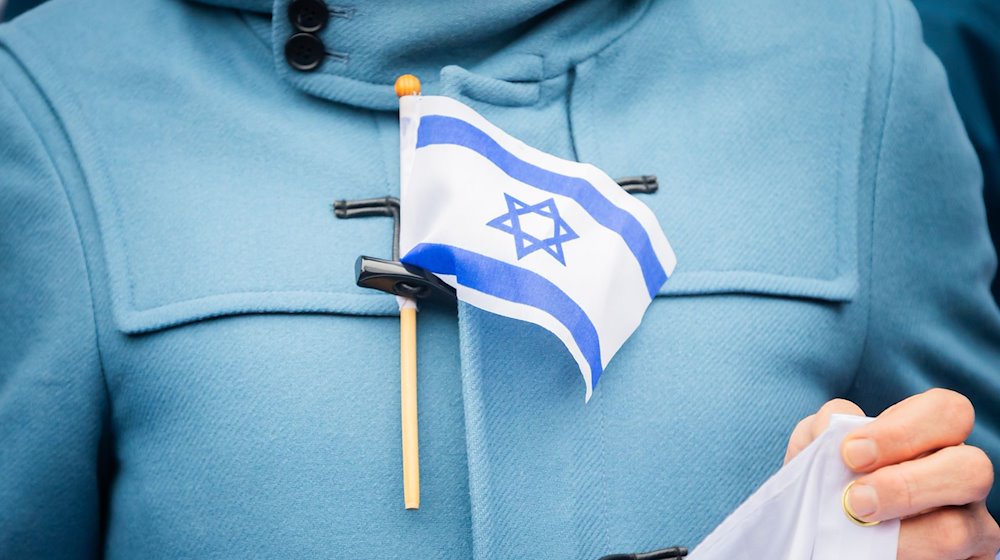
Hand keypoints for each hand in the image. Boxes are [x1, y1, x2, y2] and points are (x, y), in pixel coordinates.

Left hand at [785, 389, 999, 559]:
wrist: (820, 535)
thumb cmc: (826, 486)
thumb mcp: (816, 452)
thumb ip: (822, 431)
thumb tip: (834, 429)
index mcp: (929, 436)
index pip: (946, 411)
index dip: (902, 431)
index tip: (851, 453)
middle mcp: (959, 474)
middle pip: (972, 468)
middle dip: (907, 485)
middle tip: (858, 501)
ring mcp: (970, 522)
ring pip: (959, 529)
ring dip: (902, 536)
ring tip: (860, 536)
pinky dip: (911, 559)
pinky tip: (879, 556)